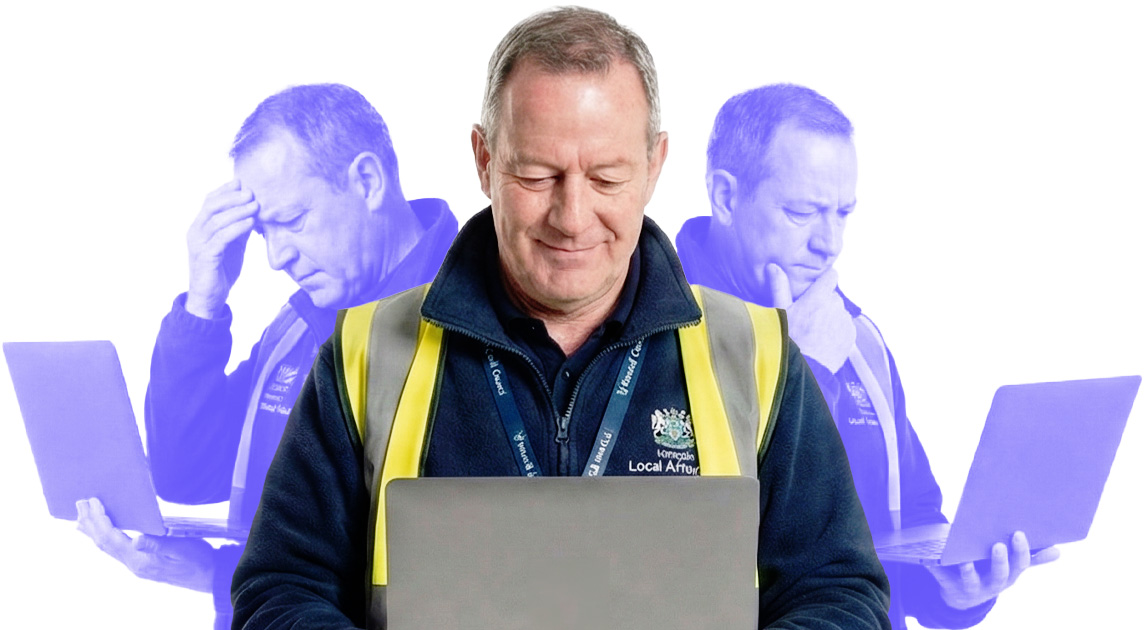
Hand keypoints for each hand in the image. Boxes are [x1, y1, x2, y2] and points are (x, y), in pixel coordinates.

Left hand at [75, 498, 215, 592]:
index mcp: (140, 560)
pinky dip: (104, 538)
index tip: (94, 502)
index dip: (100, 520)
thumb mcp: (181, 548)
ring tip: (80, 518)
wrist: (208, 576)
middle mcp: (134, 564)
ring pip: (107, 547)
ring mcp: (136, 564)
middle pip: (104, 543)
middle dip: (90, 523)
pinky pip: (115, 549)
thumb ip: (157, 544)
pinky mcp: (141, 562)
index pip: (112, 538)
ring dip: (93, 531)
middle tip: (79, 504)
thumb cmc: (197, 560)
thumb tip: (136, 539)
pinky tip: (101, 533)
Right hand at [185, 179, 258, 318]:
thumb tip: (253, 211)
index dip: (224, 190)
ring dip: (238, 210)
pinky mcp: (206, 257)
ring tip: (255, 205)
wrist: (209, 298)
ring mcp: (198, 244)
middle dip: (232, 197)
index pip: (209, 201)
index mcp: (200, 227)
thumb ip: (239, 228)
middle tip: (251, 192)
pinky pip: (221, 238)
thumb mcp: (233, 245)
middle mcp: (195, 232)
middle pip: (211, 206)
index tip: (242, 182)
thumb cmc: (221, 270)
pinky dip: (236, 228)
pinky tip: (250, 223)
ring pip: (216, 220)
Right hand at [767, 264, 854, 372]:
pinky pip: (845, 327)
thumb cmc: (790, 340)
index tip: (818, 286)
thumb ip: (780, 286)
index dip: (824, 279)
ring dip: (831, 317)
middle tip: (809, 317)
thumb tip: (774, 266)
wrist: (806, 370)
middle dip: (823, 302)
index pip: (831, 275)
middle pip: (832, 296)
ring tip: (816, 332)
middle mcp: (835, 306)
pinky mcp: (851, 335)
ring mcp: (845, 321)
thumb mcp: (781, 312)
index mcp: (818, 297)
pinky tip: (824, 340)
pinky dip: (838, 330)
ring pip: (839, 312)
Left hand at [926, 531, 1059, 609]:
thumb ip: (1032, 558)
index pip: (1019, 564)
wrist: (963, 598)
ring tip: (964, 561)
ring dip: (968, 571)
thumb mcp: (1011, 568)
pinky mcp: (950, 586)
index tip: (1018, 533)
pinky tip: (929, 560)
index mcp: (1009, 575)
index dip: (1020, 551)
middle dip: (999, 561)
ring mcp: (971, 587)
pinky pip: (942, 578)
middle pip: (999, 574)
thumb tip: (1058, 551)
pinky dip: (935, 569)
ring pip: (971, 580)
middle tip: (997, 545)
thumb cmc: (990, 572)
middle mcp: (992, 584)